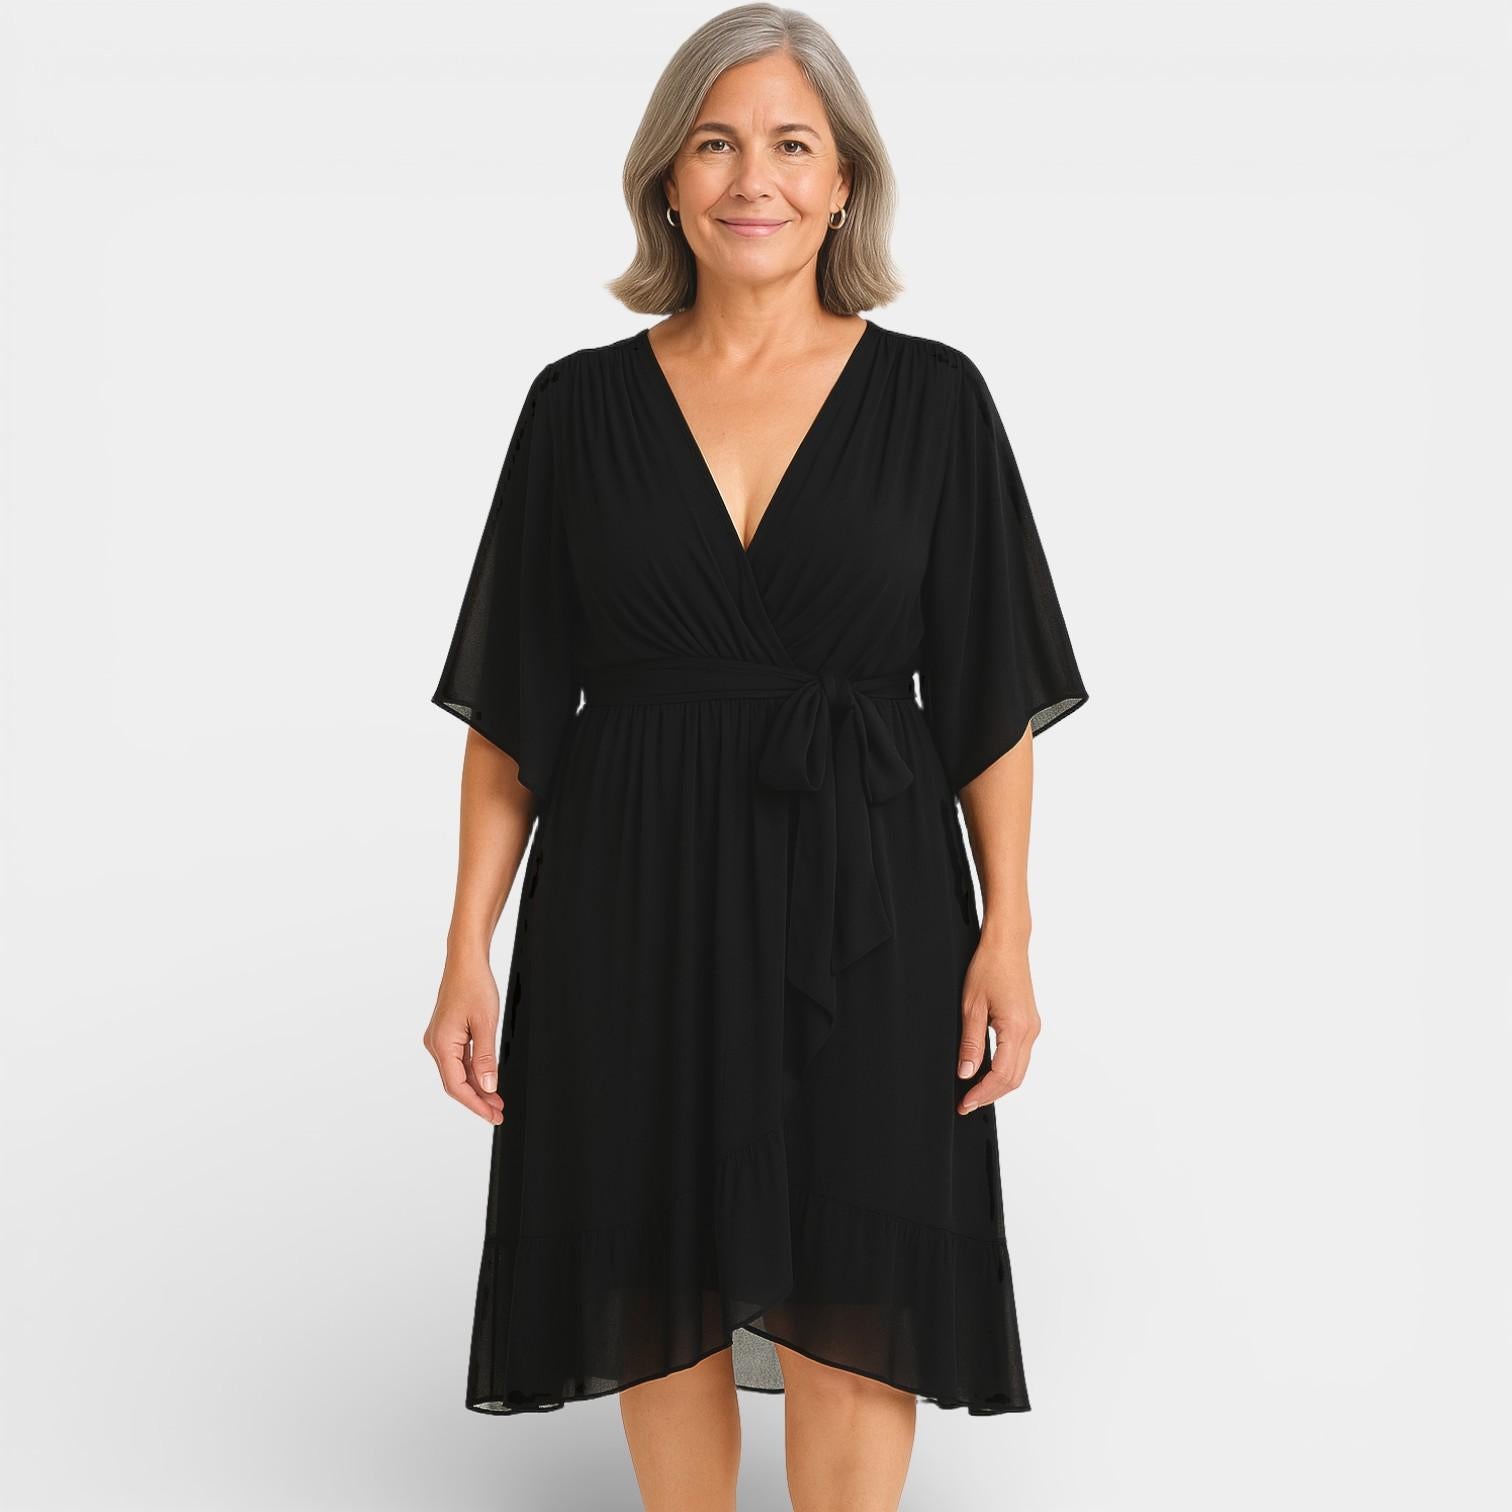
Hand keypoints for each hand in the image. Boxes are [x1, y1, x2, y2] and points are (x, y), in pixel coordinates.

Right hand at [423, 956, 505, 1125]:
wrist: (466, 961)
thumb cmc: (475, 985)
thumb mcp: (486, 1024)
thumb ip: (486, 1058)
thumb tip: (489, 1086)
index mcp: (442, 1044)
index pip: (457, 1086)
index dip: (476, 1104)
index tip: (493, 1115)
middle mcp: (435, 1044)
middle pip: (455, 1082)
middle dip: (477, 1099)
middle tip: (498, 1112)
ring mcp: (439, 1039)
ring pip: (457, 1072)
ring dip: (477, 1086)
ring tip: (497, 1100)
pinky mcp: (445, 1034)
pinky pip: (458, 1060)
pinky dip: (473, 1071)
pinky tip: (488, 1079)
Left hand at [955, 937, 1039, 1113]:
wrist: (1007, 944)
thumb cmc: (988, 967)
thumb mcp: (971, 1006)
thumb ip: (971, 1043)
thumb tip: (966, 1073)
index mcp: (1016, 1029)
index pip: (1002, 1076)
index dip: (982, 1094)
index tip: (965, 1103)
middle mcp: (1030, 1032)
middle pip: (1014, 1079)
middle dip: (990, 1095)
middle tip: (966, 1104)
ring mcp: (1033, 1028)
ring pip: (1019, 1070)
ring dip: (998, 1085)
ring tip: (974, 1092)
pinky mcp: (1030, 1023)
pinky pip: (1020, 1056)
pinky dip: (1006, 1070)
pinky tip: (988, 1072)